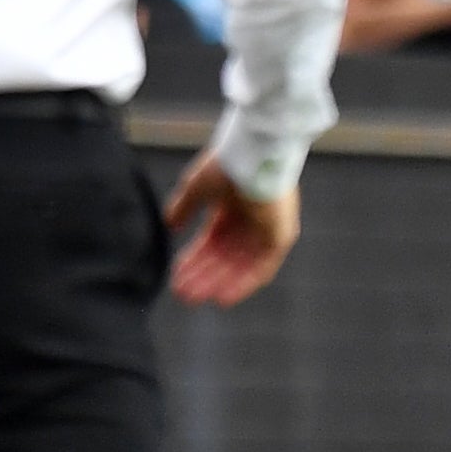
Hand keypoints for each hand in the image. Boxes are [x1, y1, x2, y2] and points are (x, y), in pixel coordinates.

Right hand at [164, 150, 300, 306]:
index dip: (193, 261)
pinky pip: (261, 269)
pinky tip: (221, 297)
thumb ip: (183, 207)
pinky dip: (242, 284)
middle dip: (202, 277)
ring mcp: (266, 231)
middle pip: (224, 259)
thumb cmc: (227, 164)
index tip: (176, 278)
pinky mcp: (280, 237)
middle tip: (182, 294)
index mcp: (232, 210)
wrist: (253, 154)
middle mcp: (249, 223)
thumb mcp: (197, 187)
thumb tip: (170, 225)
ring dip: (217, 283)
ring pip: (239, 266)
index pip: (212, 244)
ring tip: (195, 297)